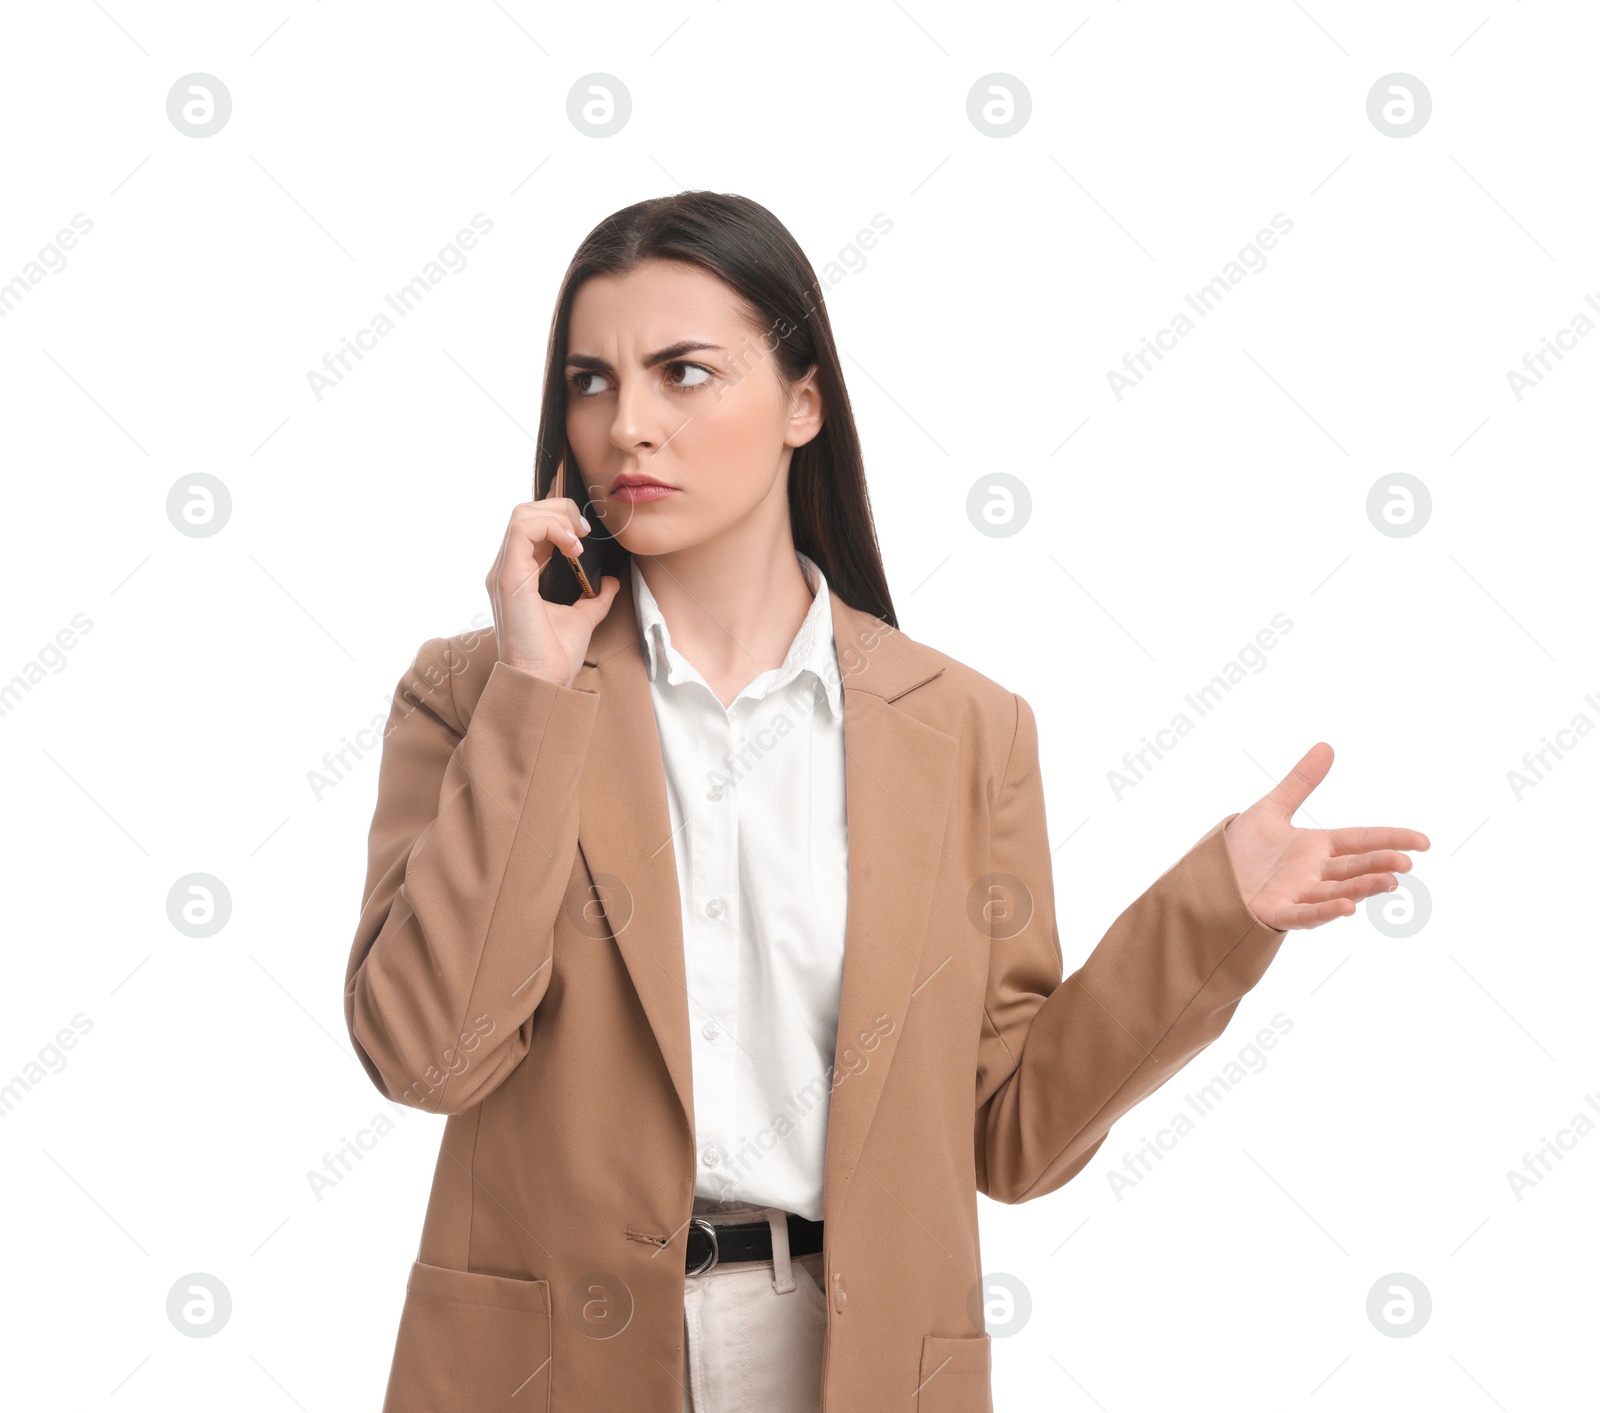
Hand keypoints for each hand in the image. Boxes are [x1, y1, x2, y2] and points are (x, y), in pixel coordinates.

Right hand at [486, 496, 620, 687]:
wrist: (543, 681)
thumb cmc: (554, 656)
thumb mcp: (582, 618)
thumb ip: (595, 598)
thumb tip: (611, 582)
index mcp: (520, 575)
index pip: (531, 527)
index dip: (559, 518)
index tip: (585, 534)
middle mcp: (507, 570)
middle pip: (525, 513)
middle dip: (559, 510)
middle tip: (585, 530)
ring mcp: (504, 572)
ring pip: (521, 515)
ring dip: (557, 517)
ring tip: (579, 539)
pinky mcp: (508, 577)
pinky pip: (522, 530)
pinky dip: (551, 528)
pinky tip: (572, 548)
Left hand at [1222, 743, 1429, 930]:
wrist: (1206, 877)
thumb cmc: (1240, 850)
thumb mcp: (1271, 810)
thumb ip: (1300, 782)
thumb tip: (1327, 746)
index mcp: (1316, 848)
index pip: (1361, 841)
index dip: (1391, 839)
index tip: (1424, 842)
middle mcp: (1313, 873)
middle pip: (1353, 867)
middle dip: (1379, 865)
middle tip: (1405, 863)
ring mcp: (1297, 894)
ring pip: (1336, 892)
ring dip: (1361, 888)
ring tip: (1388, 884)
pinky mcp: (1276, 912)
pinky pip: (1304, 915)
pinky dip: (1325, 912)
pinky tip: (1347, 908)